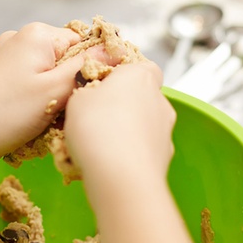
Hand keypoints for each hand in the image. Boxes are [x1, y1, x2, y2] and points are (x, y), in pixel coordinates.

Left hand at [0, 22, 120, 167]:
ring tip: (42, 121)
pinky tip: (27, 122)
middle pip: (64, 60)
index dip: (90, 70)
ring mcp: (3, 57)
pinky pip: (27, 85)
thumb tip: (117, 49)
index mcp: (37, 34)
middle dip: (68, 86)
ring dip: (51, 98)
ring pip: (46, 75)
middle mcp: (18, 38)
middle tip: (62, 113)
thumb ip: (88, 66)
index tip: (85, 96)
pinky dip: (33, 102)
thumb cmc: (8, 114)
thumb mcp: (57, 90)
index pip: (83, 44)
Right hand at [63, 61, 175, 183]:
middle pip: (139, 96)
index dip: (119, 74)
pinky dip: (128, 154)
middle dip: (119, 106)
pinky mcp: (164, 156)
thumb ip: (86, 91)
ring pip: (141, 124)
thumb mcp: (76, 99)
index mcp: (140, 76)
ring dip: (123, 131)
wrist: (121, 177)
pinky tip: (107, 164)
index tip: (99, 85)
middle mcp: (159, 99)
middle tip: (92, 118)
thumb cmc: (97, 130)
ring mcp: (165, 129)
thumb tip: (91, 95)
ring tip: (95, 146)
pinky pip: (142, 149)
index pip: (139, 64)